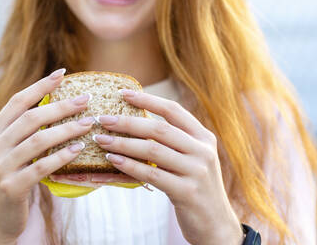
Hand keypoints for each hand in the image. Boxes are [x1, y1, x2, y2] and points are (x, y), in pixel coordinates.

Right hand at [0, 68, 94, 243]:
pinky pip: (42, 167)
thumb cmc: (8, 180)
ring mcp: (0, 167)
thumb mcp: (6, 152)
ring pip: (39, 140)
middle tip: (86, 99)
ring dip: (67, 129)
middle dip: (61, 106)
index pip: (17, 101)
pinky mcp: (12, 187)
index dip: (40, 86)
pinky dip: (62, 156)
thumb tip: (53, 105)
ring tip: (89, 123)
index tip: (62, 74)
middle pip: (31, 118)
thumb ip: (20, 132)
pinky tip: (79, 149)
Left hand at [92, 89, 243, 244]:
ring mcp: (196, 171)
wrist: (215, 222)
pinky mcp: (187, 192)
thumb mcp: (192, 158)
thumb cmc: (193, 185)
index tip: (122, 93)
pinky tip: (112, 160)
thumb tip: (135, 121)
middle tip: (103, 119)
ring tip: (101, 140)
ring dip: (123, 143)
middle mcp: (202, 150)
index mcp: (203, 137)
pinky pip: (151, 174)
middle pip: (159, 129)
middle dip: (127, 122)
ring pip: (152, 150)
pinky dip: (129, 165)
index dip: (147, 100)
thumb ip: (174, 140)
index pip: (173, 110)